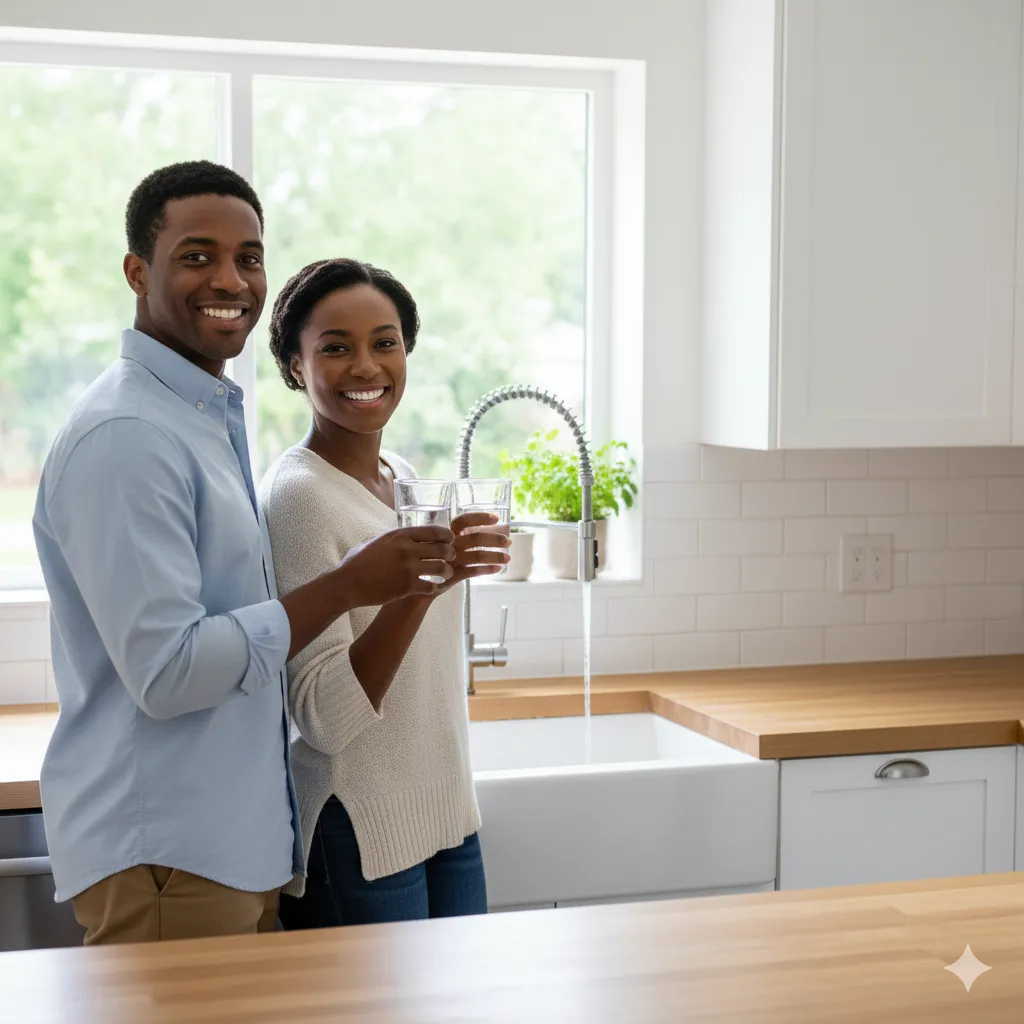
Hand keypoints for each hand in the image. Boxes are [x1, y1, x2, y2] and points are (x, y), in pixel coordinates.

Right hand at [334, 526, 456, 604]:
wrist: (347, 583)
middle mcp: (407, 549)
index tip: (451, 540)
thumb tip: (400, 536)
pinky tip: (431, 588)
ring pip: (441, 568)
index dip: (447, 536)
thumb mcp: (374, 541)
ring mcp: (408, 567)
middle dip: (450, 554)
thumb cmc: (356, 562)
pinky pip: (431, 586)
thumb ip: (390, 538)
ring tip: (446, 575)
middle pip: (442, 549)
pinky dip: (434, 588)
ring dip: (446, 572)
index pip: (434, 531)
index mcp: (400, 535)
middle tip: (451, 559)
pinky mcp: (406, 586)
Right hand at [433, 511, 510, 593]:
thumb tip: (480, 534)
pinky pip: (473, 571)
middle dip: (494, 539)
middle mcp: (446, 546)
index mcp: (442, 535)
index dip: (481, 518)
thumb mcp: (433, 546)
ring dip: (495, 556)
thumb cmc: (425, 563)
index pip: (463, 520)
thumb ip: (451, 540)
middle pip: (475, 538)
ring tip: (508, 558)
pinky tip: (497, 569)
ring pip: (477, 556)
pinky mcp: (451, 577)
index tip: (496, 518)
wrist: (414, 587)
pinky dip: (487, 569)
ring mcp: (449, 562)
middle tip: (508, 541)